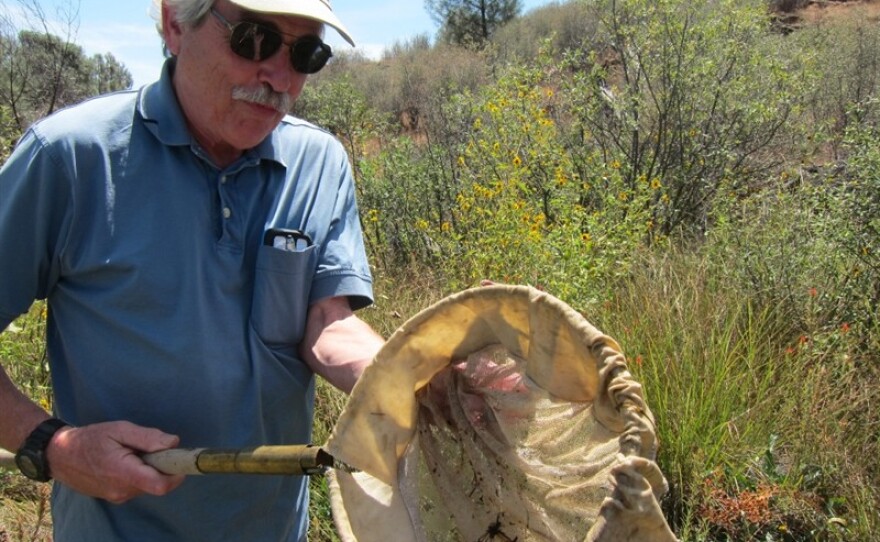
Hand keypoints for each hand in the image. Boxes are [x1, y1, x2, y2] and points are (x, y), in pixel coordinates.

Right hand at [46, 421, 184, 502]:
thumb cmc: (90, 439)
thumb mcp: (119, 429)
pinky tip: (126, 460)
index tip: (180, 458)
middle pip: (157, 484)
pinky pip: (136, 486)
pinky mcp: (114, 496)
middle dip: (162, 467)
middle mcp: (122, 490)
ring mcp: (118, 496)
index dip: (177, 474)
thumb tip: (173, 443)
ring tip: (132, 452)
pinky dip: (139, 474)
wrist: (60, 455)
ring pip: (147, 485)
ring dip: (149, 470)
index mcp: (124, 473)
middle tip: (152, 447)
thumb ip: (147, 437)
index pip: (161, 485)